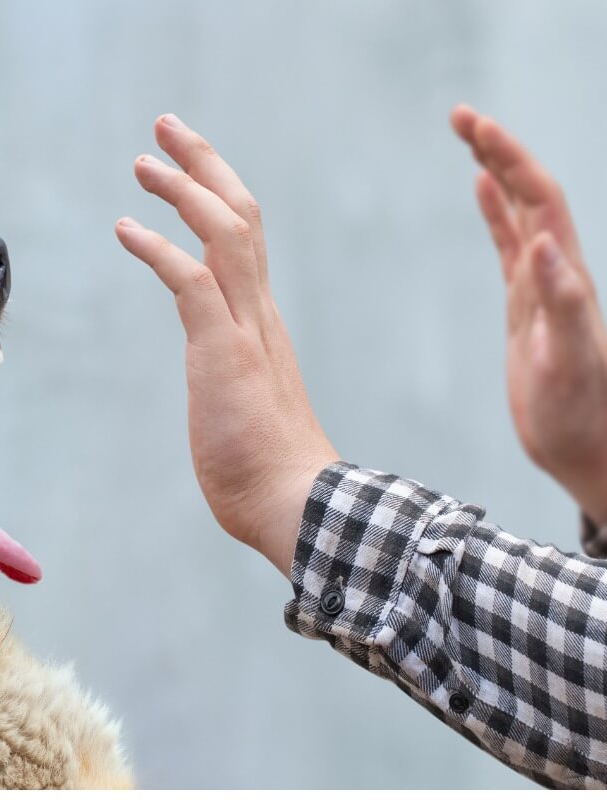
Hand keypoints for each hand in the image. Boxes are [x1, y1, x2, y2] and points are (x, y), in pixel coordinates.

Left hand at [115, 114, 337, 576]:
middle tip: (166, 129)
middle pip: (240, 214)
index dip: (216, 195)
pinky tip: (126, 227)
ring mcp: (245, 330)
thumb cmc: (268, 472)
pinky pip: (191, 281)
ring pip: (224, 232)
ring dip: (183, 189)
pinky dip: (158, 248)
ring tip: (143, 161)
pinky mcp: (223, 352)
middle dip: (204, 164)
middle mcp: (259, 314)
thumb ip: (233, 383)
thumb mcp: (243, 409)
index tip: (187, 169)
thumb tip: (223, 393)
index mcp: (261, 323)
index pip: (245, 240)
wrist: (296, 506)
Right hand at [452, 105, 606, 524]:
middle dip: (498, 149)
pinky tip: (482, 192)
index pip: (539, 199)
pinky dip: (495, 212)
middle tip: (459, 115)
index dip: (510, 158)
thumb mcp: (570, 359)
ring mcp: (542, 286)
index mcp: (566, 276)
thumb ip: (562, 300)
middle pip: (529, 192)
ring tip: (469, 136)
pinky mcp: (527, 306)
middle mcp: (558, 271)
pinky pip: (509, 245)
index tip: (475, 126)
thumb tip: (542, 240)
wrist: (590, 449)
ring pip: (520, 211)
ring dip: (496, 170)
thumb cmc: (582, 413)